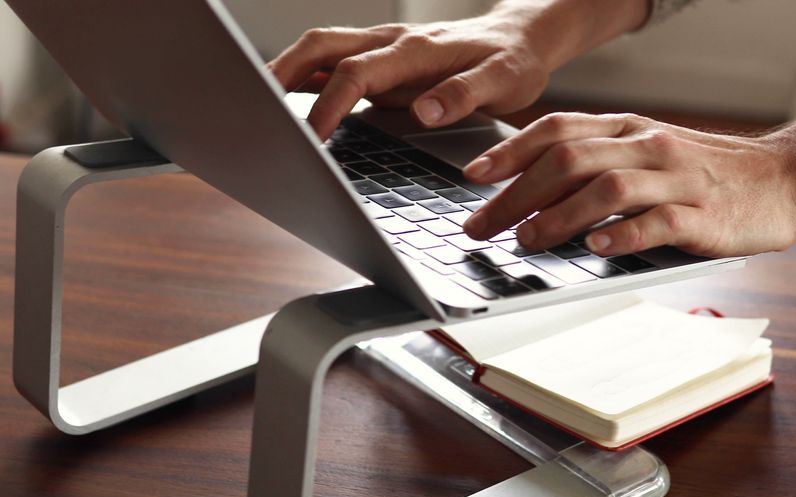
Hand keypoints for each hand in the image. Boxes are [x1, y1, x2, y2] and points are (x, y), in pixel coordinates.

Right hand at [268, 17, 551, 139]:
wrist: (521, 37)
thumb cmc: (512, 61)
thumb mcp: (504, 81)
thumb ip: (466, 95)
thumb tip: (426, 111)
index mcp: (416, 50)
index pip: (358, 73)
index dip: (328, 105)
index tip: (310, 139)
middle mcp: (392, 42)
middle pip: (321, 47)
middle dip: (282, 76)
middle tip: (253, 112)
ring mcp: (383, 48)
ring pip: (320, 49)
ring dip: (285, 73)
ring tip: (255, 106)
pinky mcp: (382, 58)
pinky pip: (333, 62)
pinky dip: (305, 78)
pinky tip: (288, 102)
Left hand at [461, 112, 795, 257]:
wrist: (786, 178)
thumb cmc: (711, 174)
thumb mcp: (652, 154)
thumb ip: (603, 163)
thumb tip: (535, 192)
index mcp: (630, 130)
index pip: (558, 129)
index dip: (510, 151)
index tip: (474, 177)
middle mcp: (648, 146)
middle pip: (569, 159)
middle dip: (516, 194)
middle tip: (483, 228)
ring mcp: (677, 179)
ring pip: (606, 187)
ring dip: (558, 215)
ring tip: (528, 241)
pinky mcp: (704, 215)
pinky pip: (657, 221)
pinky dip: (622, 235)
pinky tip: (596, 249)